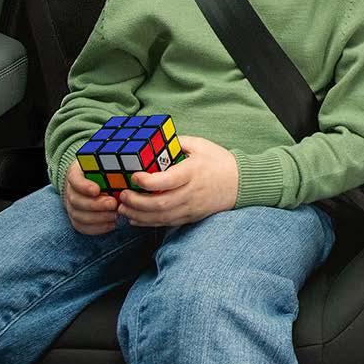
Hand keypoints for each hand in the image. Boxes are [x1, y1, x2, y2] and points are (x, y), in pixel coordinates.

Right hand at [63, 162, 119, 234]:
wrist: (93, 180)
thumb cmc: (103, 169)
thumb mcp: (107, 162)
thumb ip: (115, 165)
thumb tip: (135, 169)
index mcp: (77, 173)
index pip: (75, 179)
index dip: (84, 186)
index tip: (96, 190)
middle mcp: (71, 190)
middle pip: (76, 200)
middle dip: (95, 204)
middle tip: (113, 204)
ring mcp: (72, 205)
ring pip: (78, 215)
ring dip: (97, 218)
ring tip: (115, 215)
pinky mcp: (77, 218)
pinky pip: (82, 226)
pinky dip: (96, 228)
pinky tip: (111, 224)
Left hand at [117, 135, 239, 227]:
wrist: (242, 183)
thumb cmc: (219, 161)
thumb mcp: (201, 145)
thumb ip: (177, 142)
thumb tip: (154, 141)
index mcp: (193, 172)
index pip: (167, 181)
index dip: (147, 181)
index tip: (134, 177)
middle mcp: (192, 192)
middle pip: (160, 204)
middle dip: (136, 202)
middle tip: (122, 196)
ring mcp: (192, 207)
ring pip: (161, 217)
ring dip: (139, 215)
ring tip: (123, 208)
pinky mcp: (192, 216)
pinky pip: (167, 223)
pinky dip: (149, 223)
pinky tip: (135, 218)